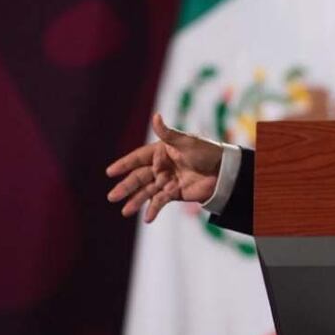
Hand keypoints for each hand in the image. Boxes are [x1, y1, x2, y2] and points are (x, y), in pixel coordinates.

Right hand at [105, 113, 222, 222]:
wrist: (224, 171)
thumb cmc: (207, 151)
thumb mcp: (187, 142)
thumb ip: (168, 133)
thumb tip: (155, 116)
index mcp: (161, 151)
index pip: (138, 158)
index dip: (124, 164)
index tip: (110, 172)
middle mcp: (161, 166)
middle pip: (139, 177)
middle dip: (126, 187)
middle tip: (112, 196)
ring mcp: (167, 181)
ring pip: (147, 191)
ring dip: (136, 201)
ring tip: (125, 211)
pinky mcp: (174, 193)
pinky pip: (160, 202)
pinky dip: (154, 209)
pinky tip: (147, 218)